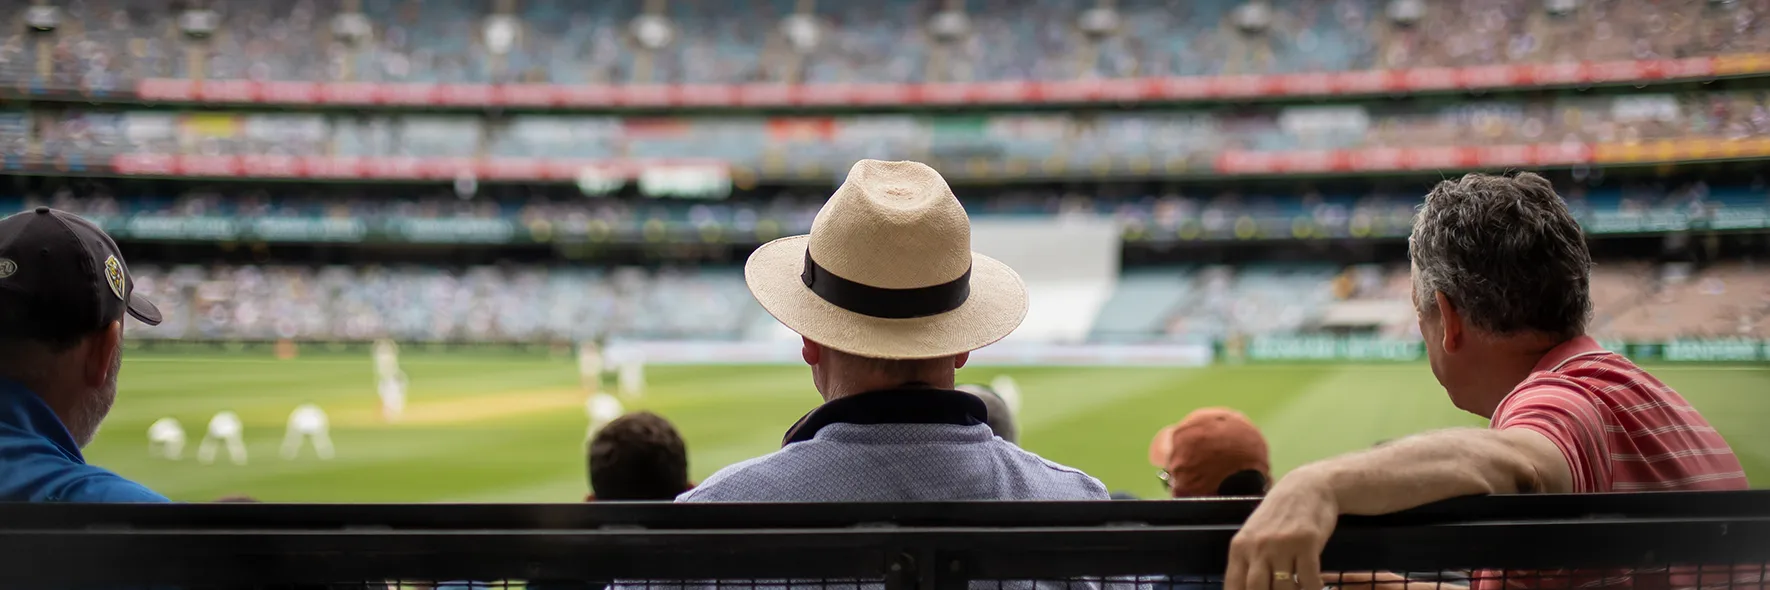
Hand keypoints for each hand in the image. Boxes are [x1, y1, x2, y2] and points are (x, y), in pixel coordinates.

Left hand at [1226, 469, 1339, 589]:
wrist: (1309, 486)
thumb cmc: (1280, 514)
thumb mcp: (1255, 534)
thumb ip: (1248, 561)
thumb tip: (1244, 589)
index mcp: (1240, 547)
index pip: (1233, 586)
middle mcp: (1258, 546)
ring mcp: (1282, 545)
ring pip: (1284, 588)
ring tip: (1297, 588)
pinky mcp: (1307, 543)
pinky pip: (1309, 580)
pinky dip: (1313, 589)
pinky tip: (1315, 587)